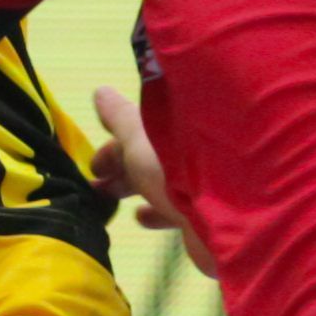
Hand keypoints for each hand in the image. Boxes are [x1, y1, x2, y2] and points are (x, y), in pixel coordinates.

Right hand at [92, 85, 216, 275]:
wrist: (222, 223)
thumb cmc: (175, 171)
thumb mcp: (140, 138)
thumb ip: (120, 118)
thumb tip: (100, 92)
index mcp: (176, 129)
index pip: (141, 131)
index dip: (115, 146)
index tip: (93, 166)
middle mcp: (190, 153)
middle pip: (151, 157)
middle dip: (121, 169)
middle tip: (95, 186)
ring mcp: (201, 185)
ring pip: (160, 183)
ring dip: (133, 188)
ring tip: (108, 201)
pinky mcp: (205, 216)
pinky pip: (175, 210)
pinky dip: (155, 212)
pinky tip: (140, 217)